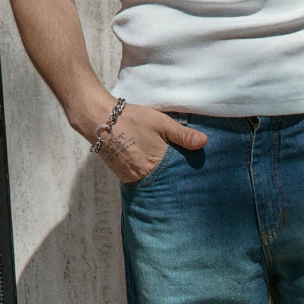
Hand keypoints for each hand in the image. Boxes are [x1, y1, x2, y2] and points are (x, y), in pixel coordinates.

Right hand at [71, 97, 207, 181]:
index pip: (177, 177)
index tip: (196, 176)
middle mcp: (143, 176)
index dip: (186, 175)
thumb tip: (204, 142)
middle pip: (165, 183)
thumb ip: (182, 135)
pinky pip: (141, 182)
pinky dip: (149, 178)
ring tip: (172, 177)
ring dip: (161, 181)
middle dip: (175, 181)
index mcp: (156, 165)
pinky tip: (155, 173)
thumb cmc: (132, 119)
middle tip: (187, 181)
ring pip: (153, 184)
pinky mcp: (124, 177)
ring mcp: (132, 178)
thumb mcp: (161, 123)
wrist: (99, 119)